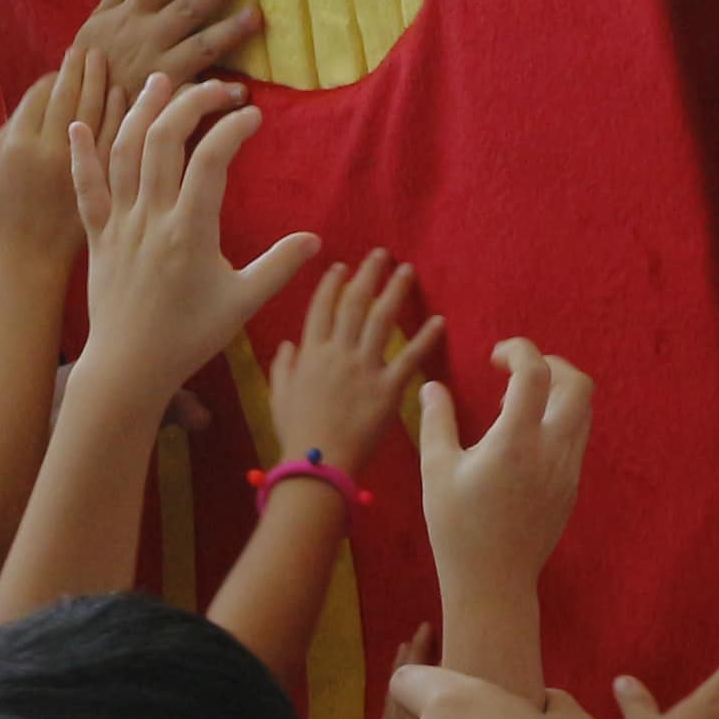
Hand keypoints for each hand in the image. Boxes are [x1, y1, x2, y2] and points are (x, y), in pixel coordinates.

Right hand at [0, 32, 111, 274]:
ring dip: (102, 84)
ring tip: (108, 64)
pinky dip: (121, 116)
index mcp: (18, 144)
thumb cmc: (7, 212)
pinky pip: (114, 143)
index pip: (43, 94)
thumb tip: (44, 88)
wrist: (27, 259)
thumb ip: (15, 127)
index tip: (70, 61)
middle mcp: (48, 153)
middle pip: (70, 97)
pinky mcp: (102, 190)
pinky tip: (126, 98)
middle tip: (93, 50)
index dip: (58, 75)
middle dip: (81, 69)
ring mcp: (77, 171)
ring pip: (95, 115)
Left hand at [69, 74, 313, 390]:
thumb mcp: (242, 304)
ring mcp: (119, 224)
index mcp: (189, 232)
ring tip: (161, 81)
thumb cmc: (188, 338)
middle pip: (164, 141)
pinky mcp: (96, 236)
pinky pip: (84, 188)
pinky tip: (79, 123)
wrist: (128, 368)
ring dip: (140, 111)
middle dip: (192, 103)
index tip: (253, 116)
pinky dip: (80, 154)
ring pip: (123, 153)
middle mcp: (150, 218)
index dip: (233, 129)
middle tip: (218, 89)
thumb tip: (315, 240)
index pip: (211, 160)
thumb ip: (278, 267)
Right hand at [73, 0, 261, 107]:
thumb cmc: (92, 62)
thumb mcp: (98, 18)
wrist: (78, 114)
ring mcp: (158, 70)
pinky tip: (241, 93)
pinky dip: (218, 96)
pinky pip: (194, 97)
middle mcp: (147, 37)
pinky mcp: (165, 101)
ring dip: (228, 33)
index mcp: (132, 14)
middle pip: (185, 9)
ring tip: (256, 18)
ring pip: (199, 48)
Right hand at [268, 252, 445, 485]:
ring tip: (407, 272)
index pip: (322, 308)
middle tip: (382, 255)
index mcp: (311, 353)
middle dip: (368, 275)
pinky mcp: (387, 389)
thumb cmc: (296, 434)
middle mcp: (338, 353)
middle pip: (355, 304)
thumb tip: (288, 344)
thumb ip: (283, 367)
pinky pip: (409, 358)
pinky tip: (438, 321)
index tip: (342, 266)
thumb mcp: (280, 396)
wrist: (317, 462)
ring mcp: (363, 369)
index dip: (332, 284)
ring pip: (382, 320)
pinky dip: (425, 338)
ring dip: (395, 292)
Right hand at [418, 339, 593, 623]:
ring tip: (515, 404)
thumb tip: (432, 386)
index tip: (494, 357)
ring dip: (556, 392)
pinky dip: (557, 419)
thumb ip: (436, 420)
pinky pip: (576, 437)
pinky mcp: (571, 486)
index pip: (535, 372)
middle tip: (516, 371)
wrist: (493, 583)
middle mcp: (551, 451)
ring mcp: (567, 470)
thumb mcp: (436, 470)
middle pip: (578, 384)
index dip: (519, 350)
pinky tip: (522, 436)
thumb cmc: (457, 529)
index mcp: (516, 441)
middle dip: (551, 363)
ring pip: (583, 411)